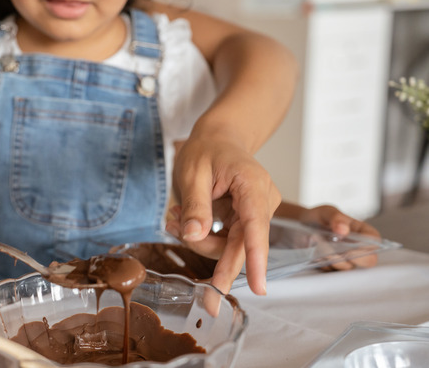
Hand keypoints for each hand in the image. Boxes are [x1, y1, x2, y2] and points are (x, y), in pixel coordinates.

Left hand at [171, 137, 280, 294]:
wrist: (218, 139)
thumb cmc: (206, 150)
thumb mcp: (192, 173)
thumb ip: (195, 206)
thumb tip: (194, 236)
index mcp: (253, 185)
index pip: (256, 226)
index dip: (257, 258)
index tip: (259, 288)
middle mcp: (262, 202)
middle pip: (242, 245)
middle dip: (219, 266)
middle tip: (204, 295)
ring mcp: (255, 213)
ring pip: (229, 247)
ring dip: (198, 241)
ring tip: (173, 218)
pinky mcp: (244, 221)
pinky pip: (224, 241)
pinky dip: (201, 236)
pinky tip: (182, 218)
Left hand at [284, 204, 380, 269]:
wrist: (301, 226)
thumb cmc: (319, 218)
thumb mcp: (326, 212)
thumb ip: (336, 218)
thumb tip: (343, 230)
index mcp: (363, 233)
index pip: (375, 243)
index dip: (366, 248)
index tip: (350, 247)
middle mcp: (358, 248)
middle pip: (368, 261)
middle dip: (351, 257)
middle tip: (334, 250)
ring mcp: (346, 259)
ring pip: (347, 268)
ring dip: (332, 259)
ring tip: (319, 245)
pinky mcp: (333, 267)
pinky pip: (332, 271)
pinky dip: (323, 263)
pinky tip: (315, 253)